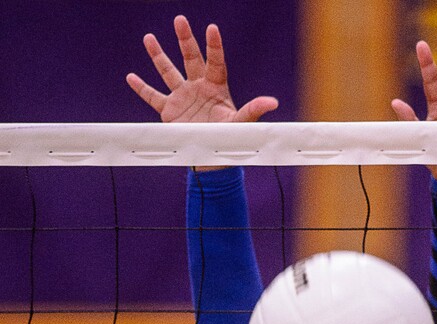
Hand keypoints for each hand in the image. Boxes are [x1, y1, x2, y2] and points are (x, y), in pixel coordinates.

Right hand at [126, 15, 277, 126]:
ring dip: (158, 56)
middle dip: (185, 40)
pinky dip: (142, 88)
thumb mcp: (242, 124)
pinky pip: (153, 97)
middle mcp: (198, 87)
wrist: (213, 158)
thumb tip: (273, 102)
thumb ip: (253, 110)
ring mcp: (182, 97)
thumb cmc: (230, 139)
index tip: (212, 28)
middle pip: (191, 59)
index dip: (214, 47)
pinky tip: (130, 77)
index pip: (215, 62)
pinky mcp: (170, 111)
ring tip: (149, 38)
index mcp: (216, 87)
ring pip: (168, 72)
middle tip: (180, 20)